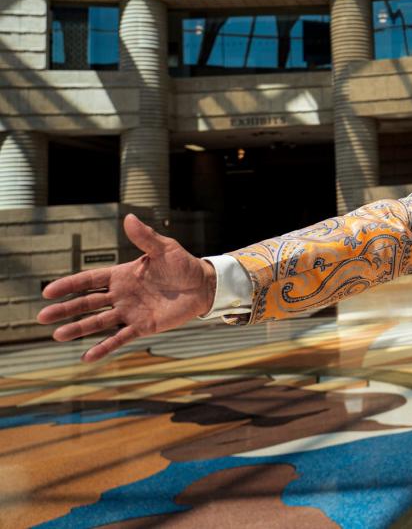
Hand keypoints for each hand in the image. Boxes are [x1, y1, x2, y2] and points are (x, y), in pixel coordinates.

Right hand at [37, 213, 216, 361]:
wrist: (203, 285)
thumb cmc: (182, 265)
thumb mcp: (164, 249)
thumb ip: (145, 238)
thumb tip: (129, 218)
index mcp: (122, 275)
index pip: (89, 281)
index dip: (69, 286)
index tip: (48, 292)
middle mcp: (121, 294)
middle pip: (87, 303)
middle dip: (65, 310)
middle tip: (42, 316)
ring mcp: (130, 311)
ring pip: (99, 322)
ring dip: (79, 328)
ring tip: (58, 335)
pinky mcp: (142, 326)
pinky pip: (120, 338)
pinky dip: (104, 347)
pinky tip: (87, 357)